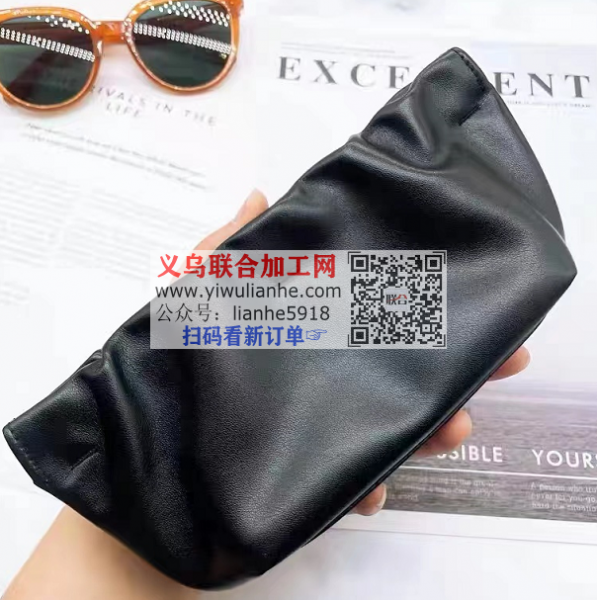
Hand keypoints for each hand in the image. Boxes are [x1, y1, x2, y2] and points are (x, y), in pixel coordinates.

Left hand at [198, 190, 531, 516]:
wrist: (146, 446)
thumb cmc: (168, 356)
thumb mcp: (193, 292)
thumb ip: (225, 247)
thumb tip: (259, 192)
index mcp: (309, 323)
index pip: (378, 305)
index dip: (427, 301)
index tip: (476, 298)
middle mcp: (325, 368)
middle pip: (401, 362)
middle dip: (456, 364)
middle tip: (503, 362)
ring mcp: (321, 419)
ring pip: (392, 421)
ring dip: (431, 427)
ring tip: (452, 429)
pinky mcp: (310, 468)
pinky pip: (351, 480)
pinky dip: (368, 487)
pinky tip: (375, 492)